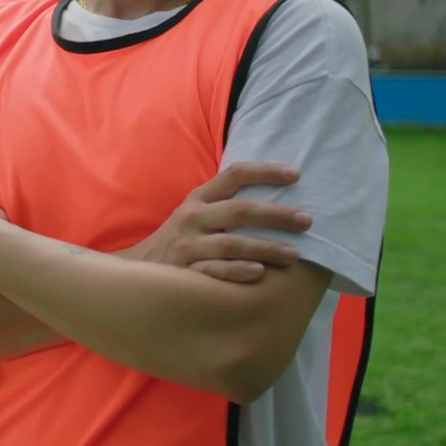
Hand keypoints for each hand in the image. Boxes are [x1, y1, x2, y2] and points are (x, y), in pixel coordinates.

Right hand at [121, 163, 311, 283]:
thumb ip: (223, 203)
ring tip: (294, 254)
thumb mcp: (194, 214)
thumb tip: (271, 194)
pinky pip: (214, 271)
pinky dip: (237, 271)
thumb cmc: (179, 240)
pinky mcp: (185, 272)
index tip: (296, 175)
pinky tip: (259, 274)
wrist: (138, 271)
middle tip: (307, 220)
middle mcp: (193, 218)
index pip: (235, 175)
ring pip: (232, 243)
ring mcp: (188, 245)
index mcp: (199, 199)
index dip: (266, 171)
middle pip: (240, 210)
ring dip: (266, 248)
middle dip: (277, 214)